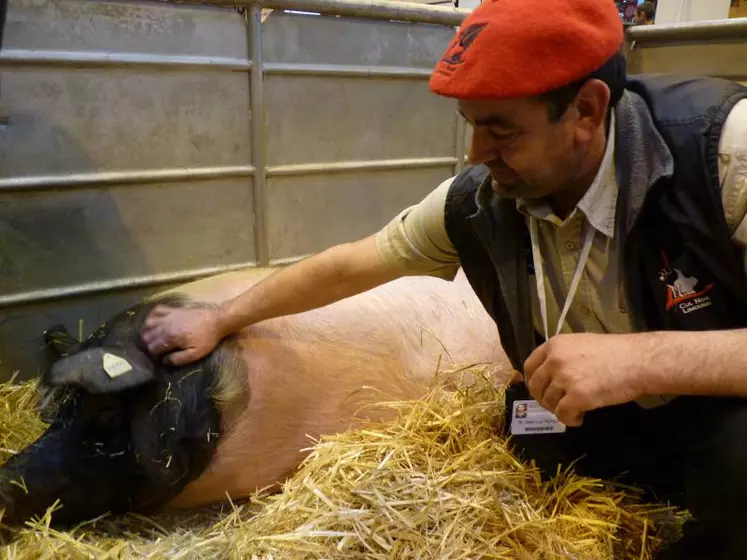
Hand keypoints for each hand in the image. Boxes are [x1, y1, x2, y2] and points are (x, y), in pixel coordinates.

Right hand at [140, 306, 224, 365]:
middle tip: (157, 349)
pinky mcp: (173, 309)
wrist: (216, 321)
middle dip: (149, 345)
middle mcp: (165, 325)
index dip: (154, 355)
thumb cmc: (207, 338)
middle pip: (147, 336)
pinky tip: (156, 323)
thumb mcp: (195, 354)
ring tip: (155, 338)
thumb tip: (164, 361)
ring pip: (147, 324)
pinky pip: (156, 310)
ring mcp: (168, 315)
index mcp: (170, 337)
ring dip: (148, 332)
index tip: (159, 357)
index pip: (152, 348)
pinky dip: (152, 316)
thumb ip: (178, 359)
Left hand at [523, 333, 647, 426]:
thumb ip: (562, 356)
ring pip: (549, 402)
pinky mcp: (577, 397)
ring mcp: (564, 378)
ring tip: (575, 410)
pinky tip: (580, 417)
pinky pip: (562, 414)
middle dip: (543, 399)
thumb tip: (550, 375)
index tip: (539, 390)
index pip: (530, 366)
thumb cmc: (615, 352)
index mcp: (554, 345)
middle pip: (536, 386)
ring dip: (559, 410)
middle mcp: (554, 360)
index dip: (532, 381)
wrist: (639, 361)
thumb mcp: (581, 344)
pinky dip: (569, 419)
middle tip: (556, 405)